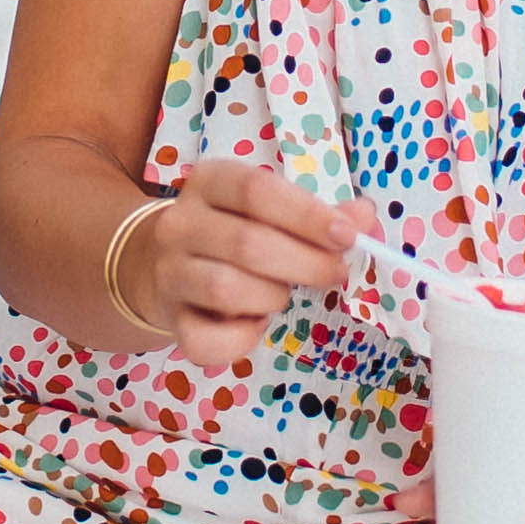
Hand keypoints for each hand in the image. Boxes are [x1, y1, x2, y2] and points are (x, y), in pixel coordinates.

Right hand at [126, 157, 373, 367]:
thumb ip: (317, 214)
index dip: (306, 215)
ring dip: (271, 298)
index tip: (347, 236)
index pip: (255, 190)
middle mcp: (181, 224)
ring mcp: (170, 272)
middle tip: (335, 273)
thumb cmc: (231, 231)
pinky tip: (253, 325)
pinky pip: (206, 340)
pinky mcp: (170, 319)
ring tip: (281, 295)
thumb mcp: (267, 210)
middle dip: (305, 264)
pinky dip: (241, 341)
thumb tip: (364, 218)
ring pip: (226, 289)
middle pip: (247, 244)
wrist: (161, 263)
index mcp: (209, 183)